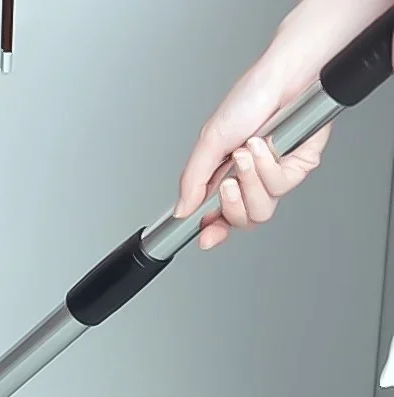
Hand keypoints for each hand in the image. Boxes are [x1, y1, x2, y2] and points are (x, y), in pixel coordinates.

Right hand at [173, 53, 330, 249]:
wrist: (287, 76)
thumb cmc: (251, 96)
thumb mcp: (210, 141)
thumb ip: (192, 180)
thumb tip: (181, 210)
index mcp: (224, 176)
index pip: (218, 217)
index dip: (212, 232)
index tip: (205, 237)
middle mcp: (249, 180)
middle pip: (241, 221)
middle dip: (232, 204)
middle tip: (227, 183)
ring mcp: (274, 176)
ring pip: (262, 210)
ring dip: (251, 181)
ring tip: (246, 154)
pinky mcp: (298, 167)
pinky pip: (282, 187)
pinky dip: (269, 167)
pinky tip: (266, 146)